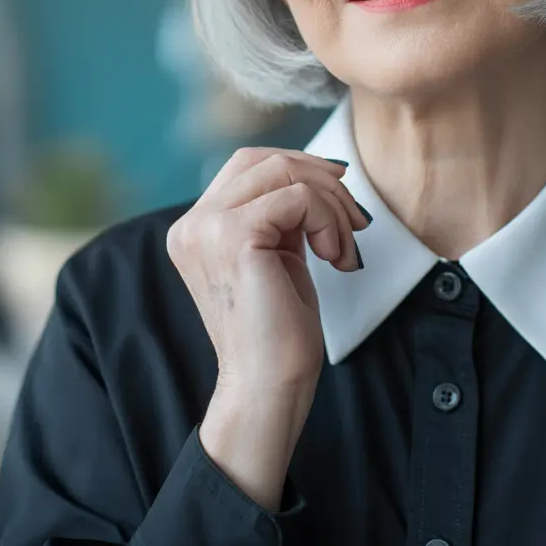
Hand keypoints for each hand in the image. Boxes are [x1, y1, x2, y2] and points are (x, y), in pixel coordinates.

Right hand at [167, 148, 369, 394]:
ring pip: (283, 170)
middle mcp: (192, 224)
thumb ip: (280, 215)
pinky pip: (298, 197)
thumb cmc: (279, 331)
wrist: (267, 386)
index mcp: (197, 227)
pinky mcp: (232, 236)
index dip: (300, 170)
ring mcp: (206, 228)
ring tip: (342, 247)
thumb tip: (317, 171)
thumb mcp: (276, 255)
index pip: (249, 165)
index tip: (339, 200)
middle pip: (264, 158)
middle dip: (320, 180)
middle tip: (353, 219)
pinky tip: (333, 256)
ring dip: (330, 203)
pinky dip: (328, 219)